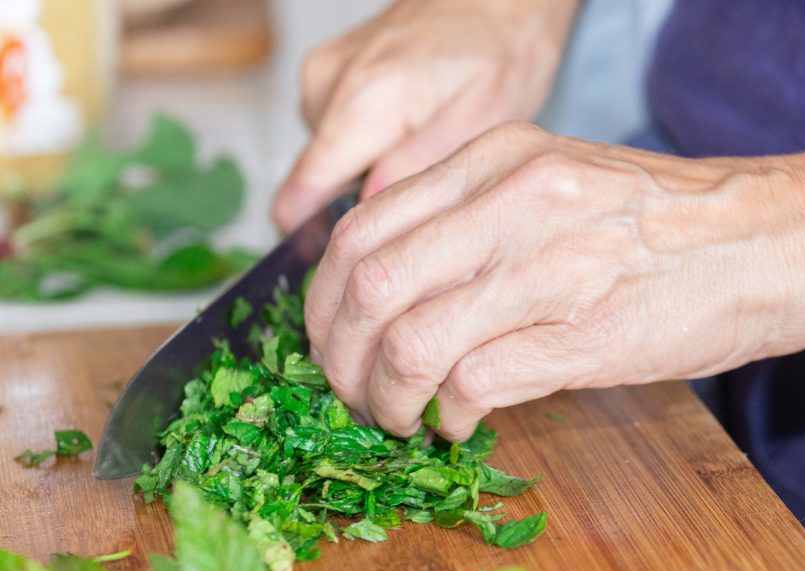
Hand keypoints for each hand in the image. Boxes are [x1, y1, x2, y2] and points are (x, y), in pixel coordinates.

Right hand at [272, 0, 578, 229]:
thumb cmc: (497, 51)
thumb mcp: (474, 124)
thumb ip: (412, 174)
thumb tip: (368, 223)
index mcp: (361, 106)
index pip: (300, 197)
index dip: (318, 248)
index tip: (342, 279)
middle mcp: (328, 88)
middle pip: (311, 185)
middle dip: (351, 216)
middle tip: (407, 233)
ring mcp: (325, 77)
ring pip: (326, 162)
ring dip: (363, 179)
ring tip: (419, 172)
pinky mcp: (333, 72)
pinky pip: (337, 133)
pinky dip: (367, 149)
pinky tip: (408, 142)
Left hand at [304, 122, 804, 440]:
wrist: (776, 240)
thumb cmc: (666, 224)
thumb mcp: (558, 184)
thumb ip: (475, 223)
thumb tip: (398, 293)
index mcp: (497, 160)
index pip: (362, 229)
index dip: (325, 301)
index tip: (332, 343)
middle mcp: (512, 202)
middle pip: (367, 286)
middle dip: (338, 357)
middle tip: (350, 393)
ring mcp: (548, 268)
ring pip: (408, 340)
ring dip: (384, 397)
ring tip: (398, 418)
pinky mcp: (583, 335)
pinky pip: (472, 382)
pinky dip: (446, 413)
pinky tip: (458, 420)